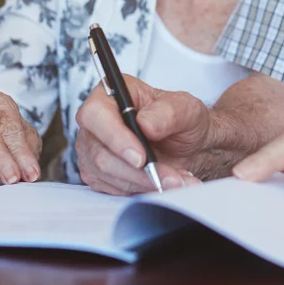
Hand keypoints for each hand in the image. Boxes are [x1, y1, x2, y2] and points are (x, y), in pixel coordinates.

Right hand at [75, 74, 213, 195]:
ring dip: (145, 182)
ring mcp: (94, 150)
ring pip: (108, 175)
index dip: (115, 137)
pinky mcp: (99, 175)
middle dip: (137, 170)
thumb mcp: (185, 108)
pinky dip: (143, 189)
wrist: (189, 145)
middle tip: (169, 176)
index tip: (140, 157)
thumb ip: (167, 113)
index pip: (96, 114)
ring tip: (175, 179)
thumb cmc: (182, 120)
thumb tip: (145, 124)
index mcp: (111, 95)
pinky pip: (114, 189)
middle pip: (100, 153)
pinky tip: (163, 183)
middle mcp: (96, 123)